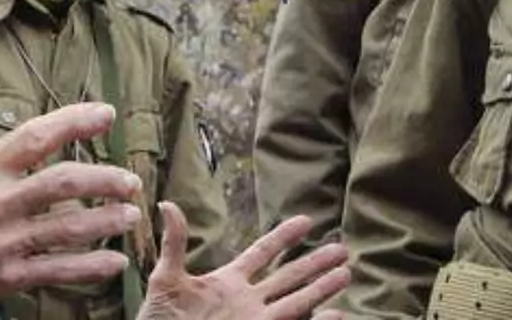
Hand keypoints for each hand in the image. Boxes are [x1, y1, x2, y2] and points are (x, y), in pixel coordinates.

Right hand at [0, 61, 141, 319]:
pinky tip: (113, 263)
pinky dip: (88, 268)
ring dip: (105, 221)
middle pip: (64, 184)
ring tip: (129, 216)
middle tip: (130, 180)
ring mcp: (0, 245)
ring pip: (67, 228)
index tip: (106, 114)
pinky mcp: (1, 279)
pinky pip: (54, 272)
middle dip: (105, 180)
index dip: (77, 121)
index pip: (37, 137)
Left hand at [140, 204, 350, 319]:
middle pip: (289, 277)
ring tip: (346, 275)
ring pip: (296, 303)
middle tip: (342, 248)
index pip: (262, 253)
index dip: (284, 237)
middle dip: (315, 262)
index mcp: (228, 282)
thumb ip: (174, 245)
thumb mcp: (165, 280)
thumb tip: (168, 204)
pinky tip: (336, 315)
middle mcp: (247, 302)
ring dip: (321, 290)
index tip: (307, 220)